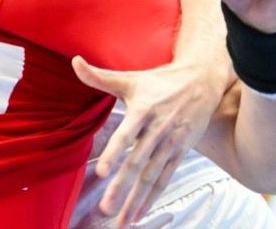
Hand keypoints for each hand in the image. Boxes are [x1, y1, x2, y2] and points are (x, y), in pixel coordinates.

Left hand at [72, 56, 222, 226]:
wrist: (201, 82)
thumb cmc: (160, 81)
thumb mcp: (130, 78)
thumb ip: (100, 76)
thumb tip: (74, 62)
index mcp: (143, 111)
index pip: (126, 135)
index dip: (115, 153)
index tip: (101, 171)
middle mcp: (158, 130)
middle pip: (137, 163)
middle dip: (121, 187)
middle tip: (105, 207)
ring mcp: (171, 144)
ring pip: (151, 176)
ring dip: (135, 199)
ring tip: (119, 219)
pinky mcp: (180, 152)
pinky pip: (165, 178)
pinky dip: (152, 197)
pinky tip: (139, 213)